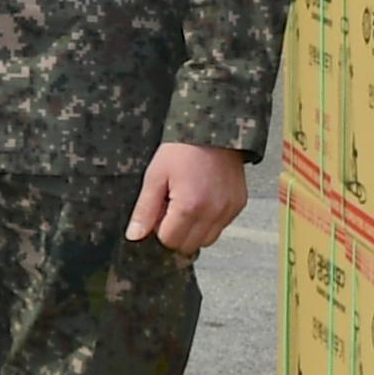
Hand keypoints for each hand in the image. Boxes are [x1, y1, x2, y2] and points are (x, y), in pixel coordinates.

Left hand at [128, 141, 248, 252]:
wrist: (213, 129)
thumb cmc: (181, 150)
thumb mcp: (155, 176)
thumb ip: (145, 210)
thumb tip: (134, 236)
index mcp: (190, 207)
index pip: (170, 241)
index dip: (159, 230)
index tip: (158, 212)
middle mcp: (213, 213)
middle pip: (190, 245)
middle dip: (176, 233)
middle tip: (171, 207)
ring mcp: (229, 210)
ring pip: (208, 240)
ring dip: (194, 230)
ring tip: (187, 203)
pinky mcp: (239, 204)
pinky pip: (222, 226)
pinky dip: (210, 221)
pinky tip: (202, 200)